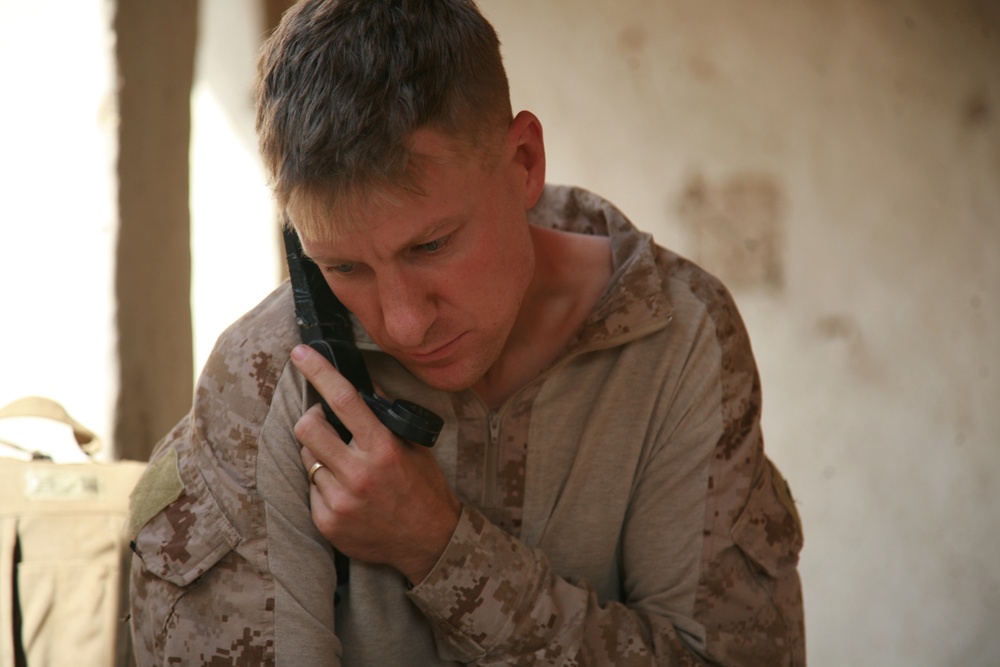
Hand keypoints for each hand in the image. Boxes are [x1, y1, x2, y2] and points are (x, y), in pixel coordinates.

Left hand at [290, 344, 460, 583]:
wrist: (430, 542)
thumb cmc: (424, 489)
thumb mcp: (415, 447)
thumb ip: (387, 418)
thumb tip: (362, 387)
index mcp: (383, 448)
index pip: (343, 400)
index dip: (318, 372)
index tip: (300, 353)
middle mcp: (359, 473)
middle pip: (307, 429)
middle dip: (312, 420)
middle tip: (324, 424)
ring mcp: (340, 501)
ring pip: (307, 459)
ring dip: (319, 455)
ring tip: (344, 466)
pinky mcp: (327, 523)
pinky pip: (310, 490)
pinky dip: (323, 486)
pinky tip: (346, 494)